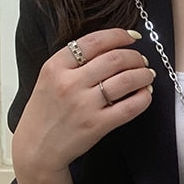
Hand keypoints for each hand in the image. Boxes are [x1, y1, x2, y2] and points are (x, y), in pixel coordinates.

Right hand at [12, 28, 154, 175]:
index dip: (119, 35)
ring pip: (126, 80)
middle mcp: (69, 83)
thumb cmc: (45, 113)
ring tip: (147, 75)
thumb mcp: (49, 79)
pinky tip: (146, 94)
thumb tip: (110, 48)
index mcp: (55, 67)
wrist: (37, 148)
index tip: (131, 37)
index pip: (93, 42)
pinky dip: (144, 97)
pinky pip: (130, 107)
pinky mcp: (97, 125)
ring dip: (143, 74)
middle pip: (115, 59)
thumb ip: (72, 63)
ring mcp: (84, 105)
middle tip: (142, 60)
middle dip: (135, 56)